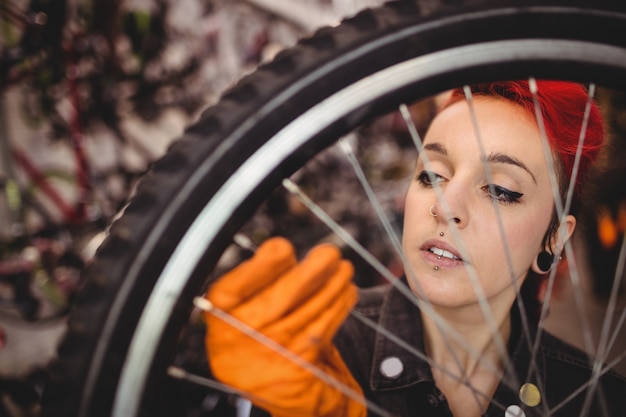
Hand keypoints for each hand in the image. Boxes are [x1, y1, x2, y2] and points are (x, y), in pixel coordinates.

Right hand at [204, 237, 365, 416]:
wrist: (283, 391)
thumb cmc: (264, 337)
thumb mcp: (249, 310)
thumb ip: (261, 282)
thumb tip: (283, 251)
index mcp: (219, 321)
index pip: (230, 291)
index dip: (258, 268)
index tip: (283, 247)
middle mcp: (237, 344)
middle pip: (273, 303)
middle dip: (307, 274)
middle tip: (329, 253)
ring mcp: (268, 360)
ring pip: (304, 315)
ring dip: (331, 287)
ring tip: (344, 268)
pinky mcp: (297, 371)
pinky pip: (321, 331)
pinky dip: (338, 307)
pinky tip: (346, 292)